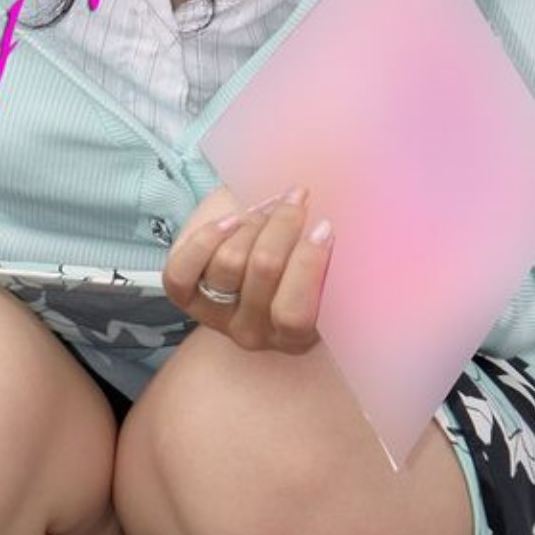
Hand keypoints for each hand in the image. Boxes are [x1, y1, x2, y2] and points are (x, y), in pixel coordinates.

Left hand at [163, 182, 333, 353]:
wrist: (255, 236)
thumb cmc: (298, 247)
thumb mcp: (322, 252)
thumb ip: (332, 249)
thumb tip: (350, 222)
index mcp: (296, 336)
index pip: (294, 313)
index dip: (309, 263)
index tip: (324, 224)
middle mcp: (253, 333)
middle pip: (264, 270)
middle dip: (284, 224)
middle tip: (296, 198)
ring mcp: (216, 316)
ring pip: (229, 262)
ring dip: (251, 223)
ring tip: (265, 208)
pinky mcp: (185, 296)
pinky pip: (184, 270)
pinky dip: (206, 239)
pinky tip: (229, 222)